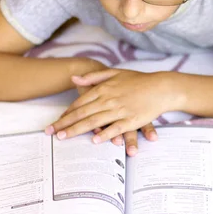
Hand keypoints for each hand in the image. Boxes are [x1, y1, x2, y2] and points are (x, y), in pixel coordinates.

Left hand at [46, 69, 174, 153]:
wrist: (162, 87)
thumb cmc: (139, 80)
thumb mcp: (115, 73)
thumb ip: (94, 77)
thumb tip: (74, 80)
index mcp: (104, 88)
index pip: (80, 103)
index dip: (66, 113)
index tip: (55, 121)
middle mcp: (109, 99)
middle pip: (82, 113)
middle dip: (64, 124)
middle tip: (50, 133)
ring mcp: (120, 110)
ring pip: (94, 121)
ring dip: (76, 130)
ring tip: (63, 137)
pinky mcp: (131, 119)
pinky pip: (115, 128)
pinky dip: (104, 134)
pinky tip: (94, 140)